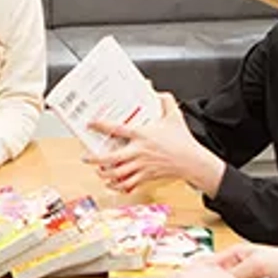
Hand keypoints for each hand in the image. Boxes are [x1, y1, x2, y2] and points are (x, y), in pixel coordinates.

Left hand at [87, 95, 222, 194]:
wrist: (192, 161)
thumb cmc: (183, 140)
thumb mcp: (174, 116)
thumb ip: (165, 101)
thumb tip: (156, 91)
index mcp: (142, 135)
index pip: (117, 129)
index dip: (101, 126)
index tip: (91, 124)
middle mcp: (138, 152)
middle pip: (110, 158)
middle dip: (95, 159)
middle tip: (86, 157)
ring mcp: (141, 166)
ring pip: (117, 174)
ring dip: (104, 174)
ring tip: (98, 171)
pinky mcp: (146, 177)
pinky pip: (128, 185)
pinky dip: (117, 186)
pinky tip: (112, 184)